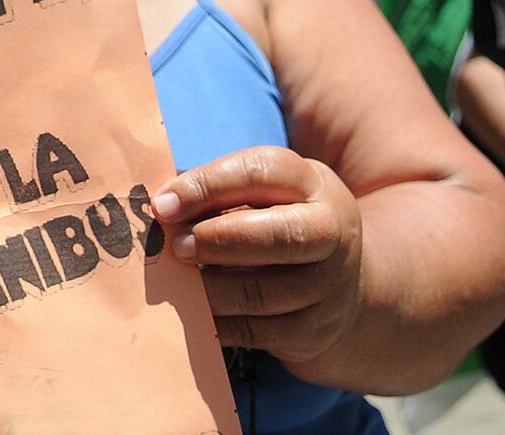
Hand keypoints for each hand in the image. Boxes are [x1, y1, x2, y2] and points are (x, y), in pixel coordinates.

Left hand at [153, 147, 363, 364]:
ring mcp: (328, 285)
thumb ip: (220, 194)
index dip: (207, 185)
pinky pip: (258, 332)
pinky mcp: (315, 329)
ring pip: (264, 292)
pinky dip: (219, 323)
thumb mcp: (263, 194)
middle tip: (178, 246)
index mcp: (311, 183)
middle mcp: (330, 231)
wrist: (341, 286)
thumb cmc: (278, 223)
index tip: (163, 204)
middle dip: (219, 240)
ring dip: (212, 289)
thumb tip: (163, 207)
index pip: (261, 172)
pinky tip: (196, 313)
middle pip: (280, 235)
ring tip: (183, 283)